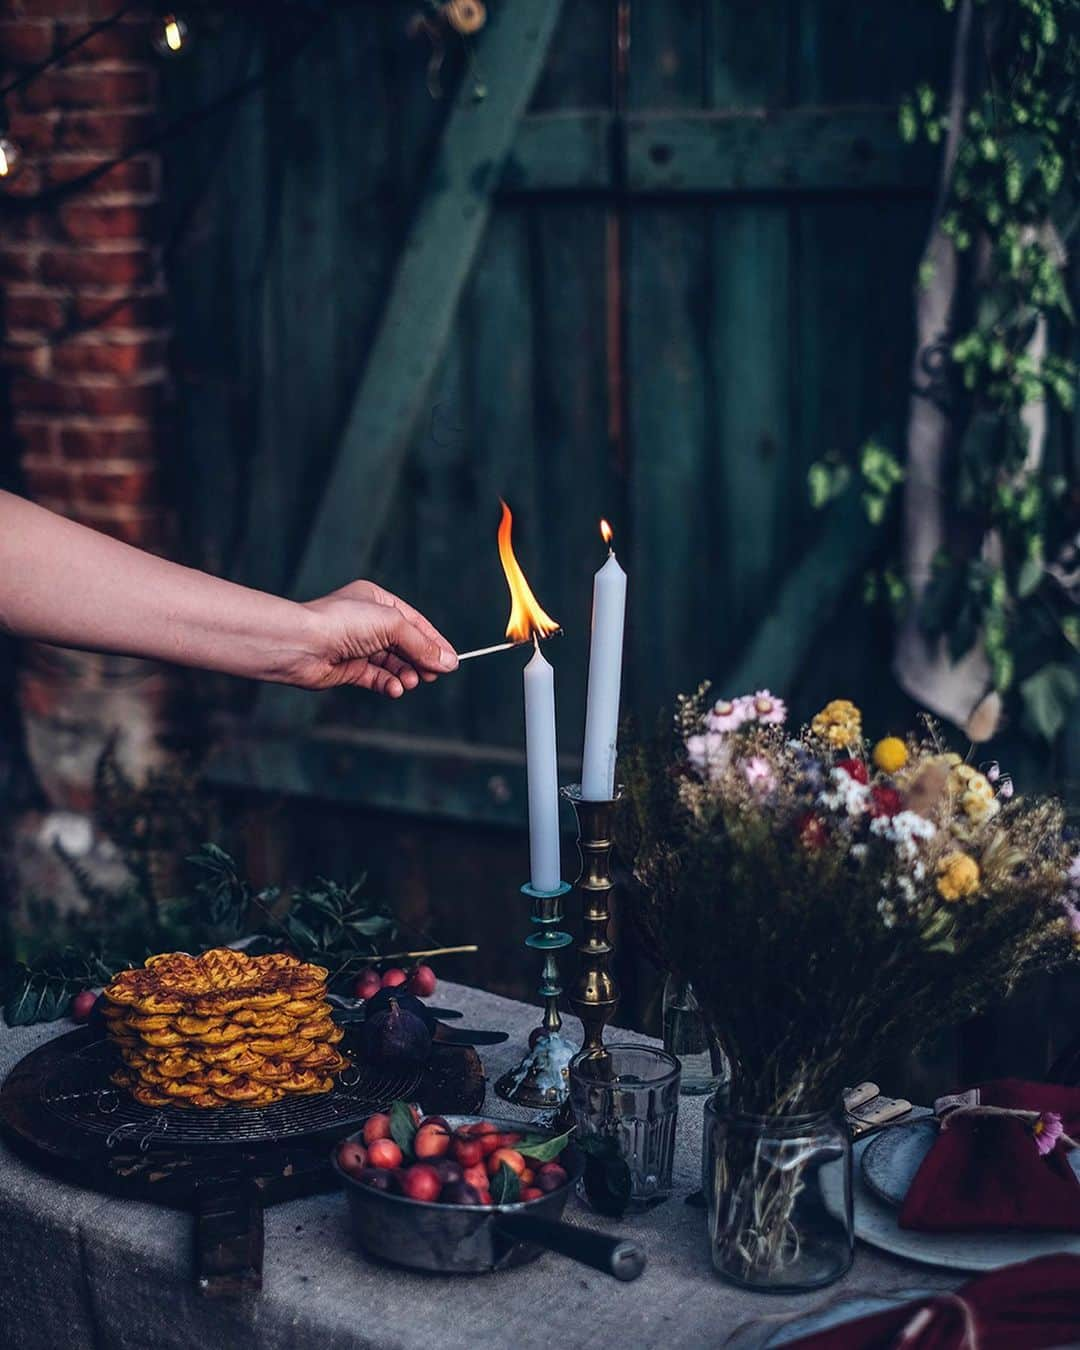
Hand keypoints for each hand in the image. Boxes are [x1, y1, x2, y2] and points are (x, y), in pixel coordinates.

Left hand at [294, 580, 457, 696]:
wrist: (301, 644)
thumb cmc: (342, 622)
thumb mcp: (392, 625)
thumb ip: (421, 644)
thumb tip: (450, 661)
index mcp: (377, 600)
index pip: (415, 622)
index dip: (434, 642)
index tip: (452, 661)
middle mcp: (367, 622)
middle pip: (405, 644)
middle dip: (420, 661)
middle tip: (432, 675)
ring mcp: (358, 646)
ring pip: (392, 664)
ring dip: (405, 674)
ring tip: (410, 682)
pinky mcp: (348, 668)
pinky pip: (377, 678)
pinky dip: (389, 684)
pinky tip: (395, 689)